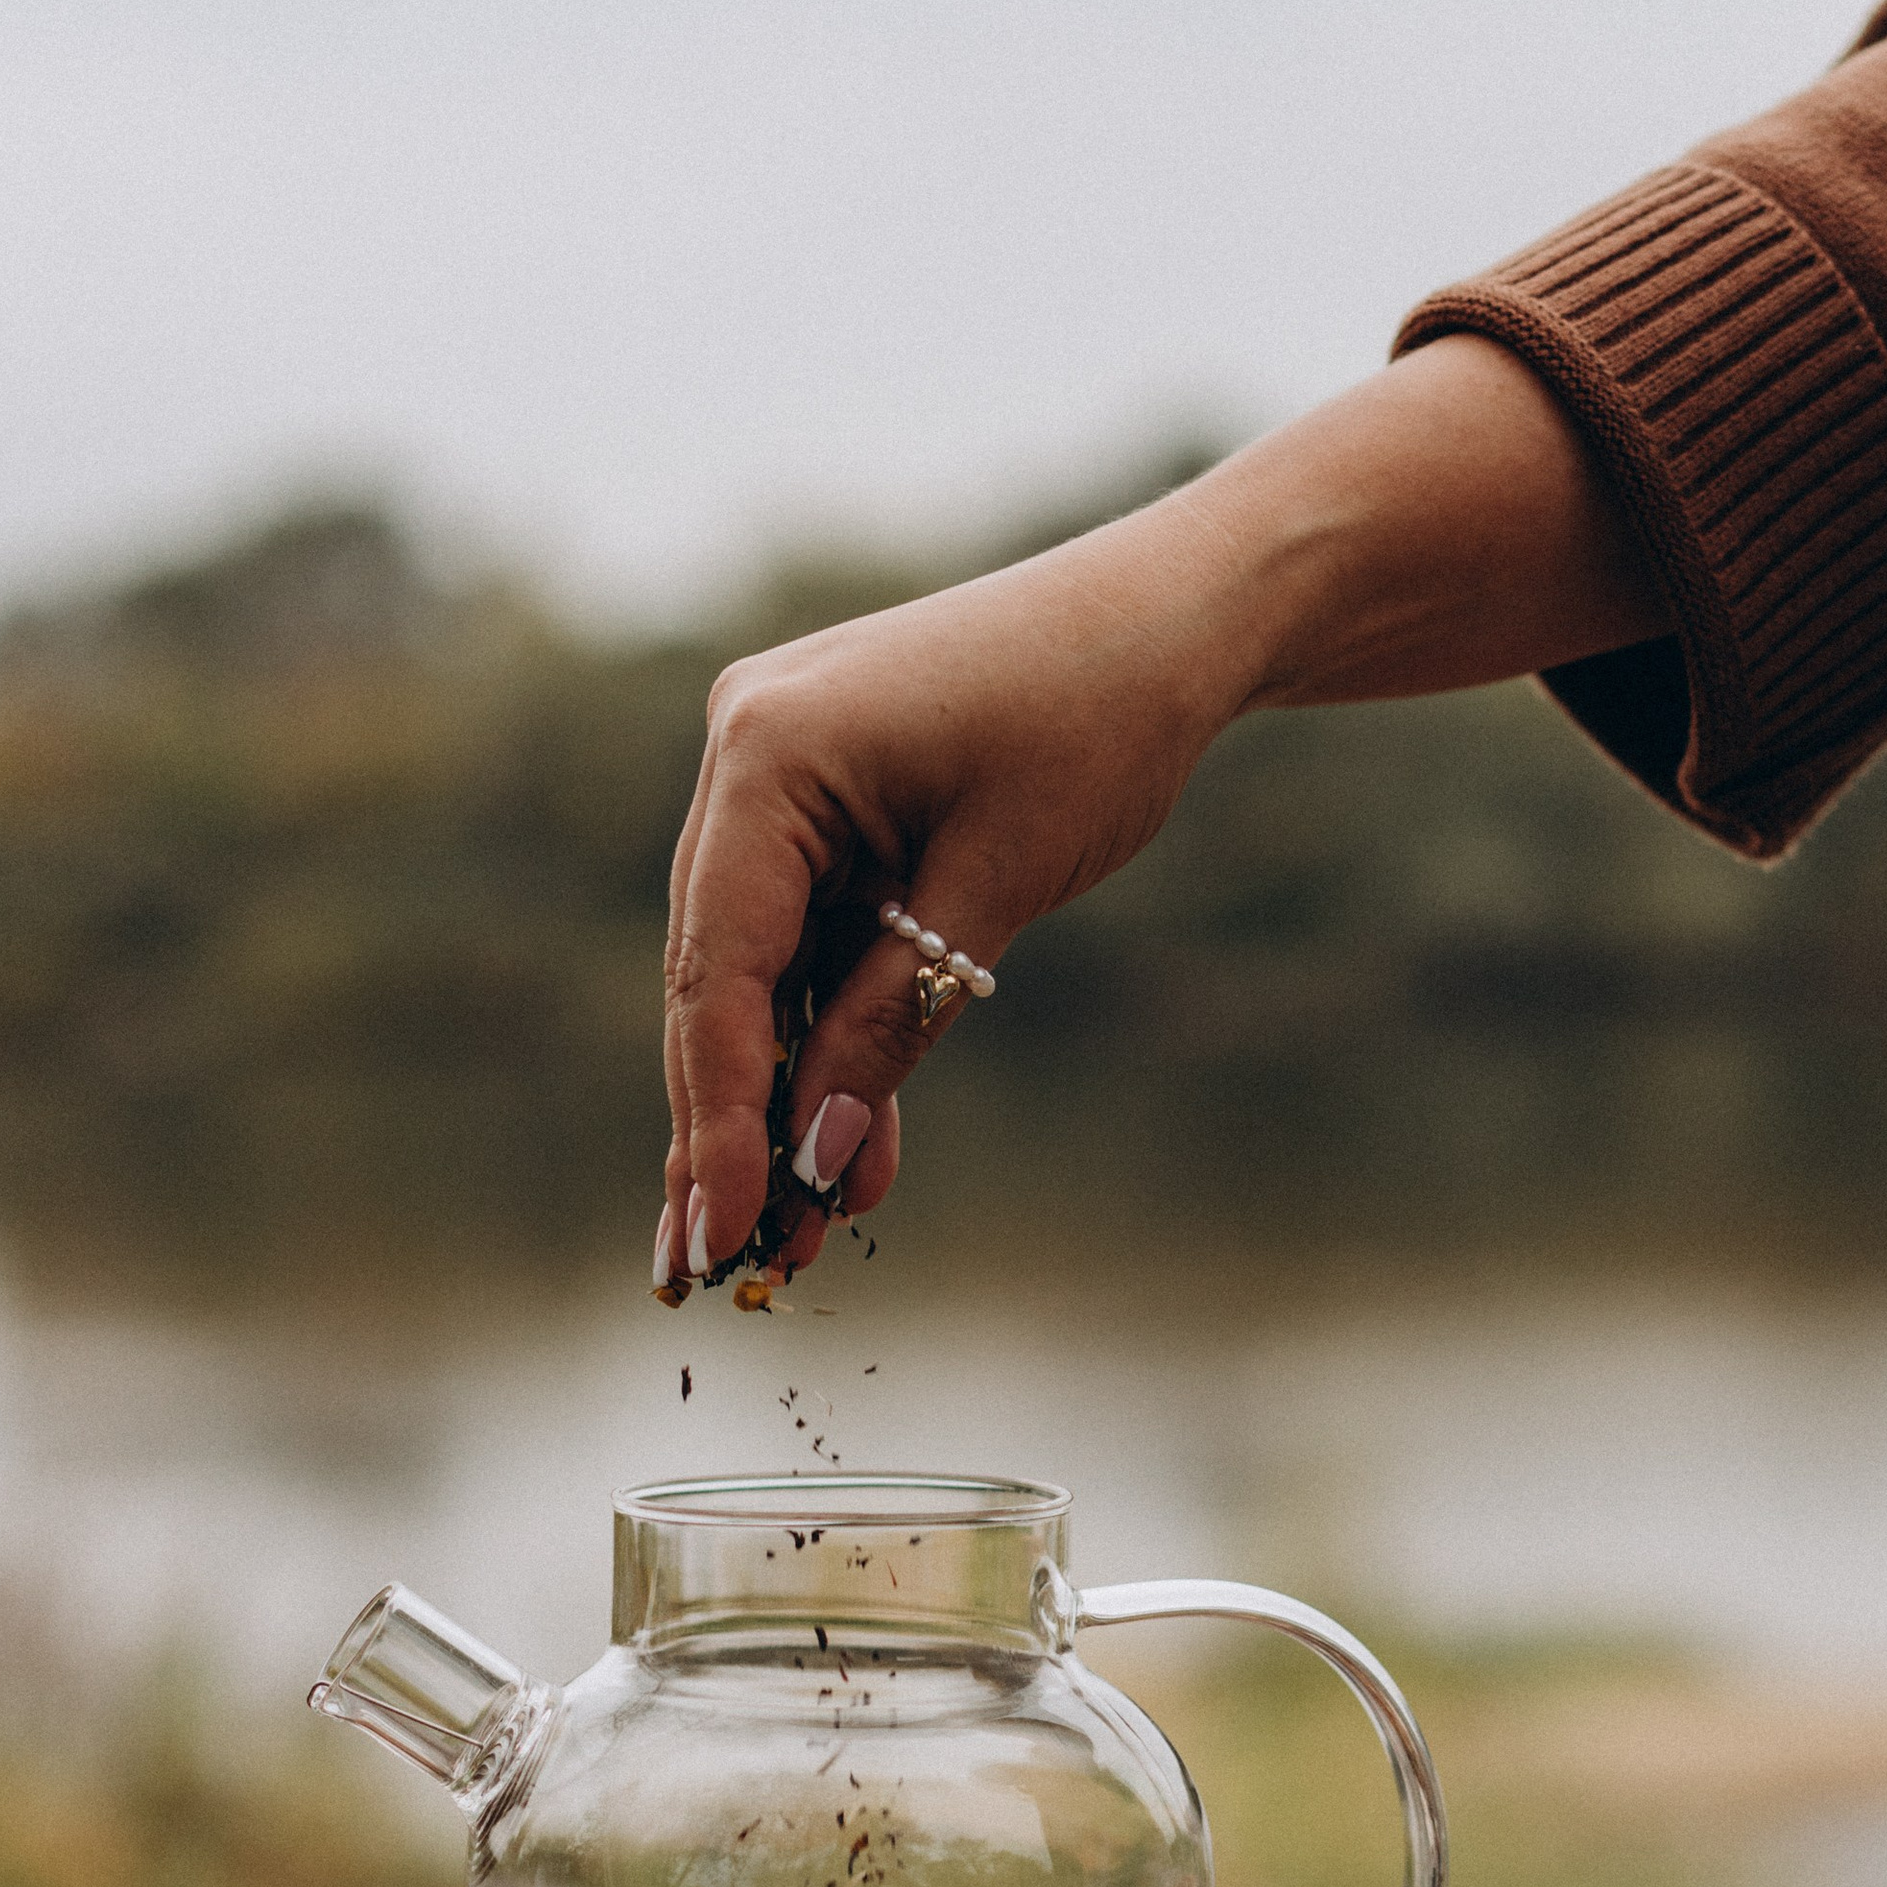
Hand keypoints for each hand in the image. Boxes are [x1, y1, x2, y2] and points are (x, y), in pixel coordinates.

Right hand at [659, 336, 1664, 1280]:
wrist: (1175, 615)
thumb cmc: (1101, 720)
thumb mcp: (995, 890)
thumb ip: (892, 1023)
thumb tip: (817, 1165)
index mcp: (768, 752)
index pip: (717, 968)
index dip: (715, 1116)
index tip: (720, 1233)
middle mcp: (744, 754)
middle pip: (711, 979)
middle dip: (723, 1130)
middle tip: (712, 1271)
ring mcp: (775, 773)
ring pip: (754, 975)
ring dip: (779, 1102)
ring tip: (786, 1242)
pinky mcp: (821, 801)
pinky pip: (805, 941)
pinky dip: (830, 1039)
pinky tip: (848, 1151)